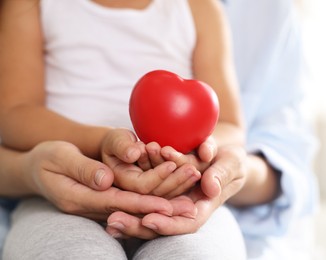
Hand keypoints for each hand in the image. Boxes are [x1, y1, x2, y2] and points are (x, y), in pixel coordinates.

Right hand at [21, 141, 195, 238]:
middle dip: (161, 207)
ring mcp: (99, 205)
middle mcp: (91, 206)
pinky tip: (174, 194)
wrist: (38, 166)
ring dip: (162, 203)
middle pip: (132, 209)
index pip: (117, 203)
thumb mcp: (59, 157)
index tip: (167, 205)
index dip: (143, 204)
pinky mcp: (106, 199)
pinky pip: (132, 202)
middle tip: (190, 206)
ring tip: (190, 201)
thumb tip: (106, 180)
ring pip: (135, 208)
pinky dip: (154, 198)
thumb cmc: (47, 157)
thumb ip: (83, 168)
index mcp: (78, 198)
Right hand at [101, 128, 201, 197]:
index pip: (141, 185)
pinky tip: (195, 177)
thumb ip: (121, 147)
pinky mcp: (154, 197)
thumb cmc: (117, 142)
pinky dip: (182, 186)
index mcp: (121, 184)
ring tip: (197, 172)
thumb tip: (133, 154)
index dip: (157, 176)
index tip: (172, 164)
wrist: (119, 153)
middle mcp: (133, 196)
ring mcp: (144, 199)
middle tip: (194, 171)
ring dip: (182, 186)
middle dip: (175, 182)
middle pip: (156, 194)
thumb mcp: (116, 140)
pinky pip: (169, 194)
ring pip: (165, 196)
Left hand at [106, 145, 245, 236]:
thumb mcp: (231, 164)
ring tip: (107, 211)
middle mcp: (184, 207)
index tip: (149, 220)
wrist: (223, 156)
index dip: (168, 225)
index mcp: (203, 206)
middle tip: (114, 222)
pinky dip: (130, 194)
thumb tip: (210, 188)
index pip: (186, 223)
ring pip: (150, 209)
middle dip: (138, 224)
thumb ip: (221, 174)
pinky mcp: (163, 188)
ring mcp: (172, 199)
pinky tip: (110, 192)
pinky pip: (146, 193)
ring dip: (130, 210)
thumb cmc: (231, 161)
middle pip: (162, 222)